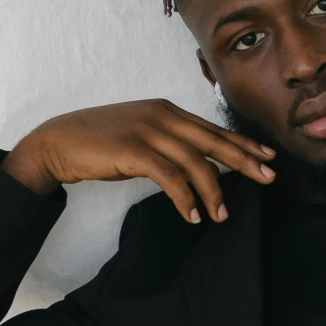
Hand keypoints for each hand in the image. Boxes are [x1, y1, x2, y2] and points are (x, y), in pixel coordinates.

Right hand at [2, 99, 276, 223]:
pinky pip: (170, 177)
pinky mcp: (133, 151)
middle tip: (268, 178)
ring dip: (214, 191)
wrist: (57, 141)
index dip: (242, 143)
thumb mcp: (140, 133)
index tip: (267, 156)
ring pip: (196, 162)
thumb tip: (196, 162)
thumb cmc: (98, 141)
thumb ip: (168, 141)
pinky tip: (193, 215)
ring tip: (222, 215)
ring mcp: (148, 131)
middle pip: (214, 141)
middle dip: (245, 160)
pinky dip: (185, 198)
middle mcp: (162, 116)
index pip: (213, 128)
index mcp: (166, 110)